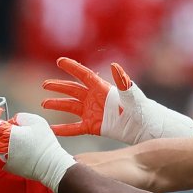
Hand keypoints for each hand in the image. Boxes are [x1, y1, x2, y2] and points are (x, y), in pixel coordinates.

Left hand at [0, 112, 75, 191]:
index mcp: (4, 134)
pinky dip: (0, 148)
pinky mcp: (5, 166)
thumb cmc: (44, 144)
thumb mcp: (34, 120)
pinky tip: (11, 145)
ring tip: (8, 134)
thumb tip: (11, 121)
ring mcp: (1, 159)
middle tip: (1, 123)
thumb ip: (18, 117)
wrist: (51, 165)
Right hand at [42, 57, 192, 143]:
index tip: (59, 61)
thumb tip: (115, 66)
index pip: (85, 75)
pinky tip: (52, 130)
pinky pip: (75, 128)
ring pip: (71, 107)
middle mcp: (96, 99)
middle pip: (73, 90)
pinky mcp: (94, 127)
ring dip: (58, 105)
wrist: (149, 130)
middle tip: (44, 85)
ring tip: (43, 103)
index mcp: (104, 89)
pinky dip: (63, 129)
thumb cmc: (144, 112)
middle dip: (59, 87)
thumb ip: (124, 83)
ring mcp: (94, 113)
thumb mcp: (134, 97)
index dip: (72, 68)